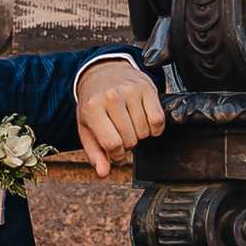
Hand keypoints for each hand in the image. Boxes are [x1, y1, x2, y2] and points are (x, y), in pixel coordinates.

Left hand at [77, 57, 166, 175]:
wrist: (103, 72)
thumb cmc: (94, 103)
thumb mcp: (86, 128)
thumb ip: (94, 153)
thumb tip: (104, 172)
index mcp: (92, 108)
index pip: (113, 145)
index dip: (117, 156)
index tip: (115, 153)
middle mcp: (111, 97)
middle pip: (130, 140)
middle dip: (127, 144)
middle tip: (122, 135)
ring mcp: (130, 91)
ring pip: (145, 132)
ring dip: (140, 135)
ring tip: (131, 126)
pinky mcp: (147, 88)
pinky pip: (158, 120)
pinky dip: (155, 129)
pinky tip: (145, 123)